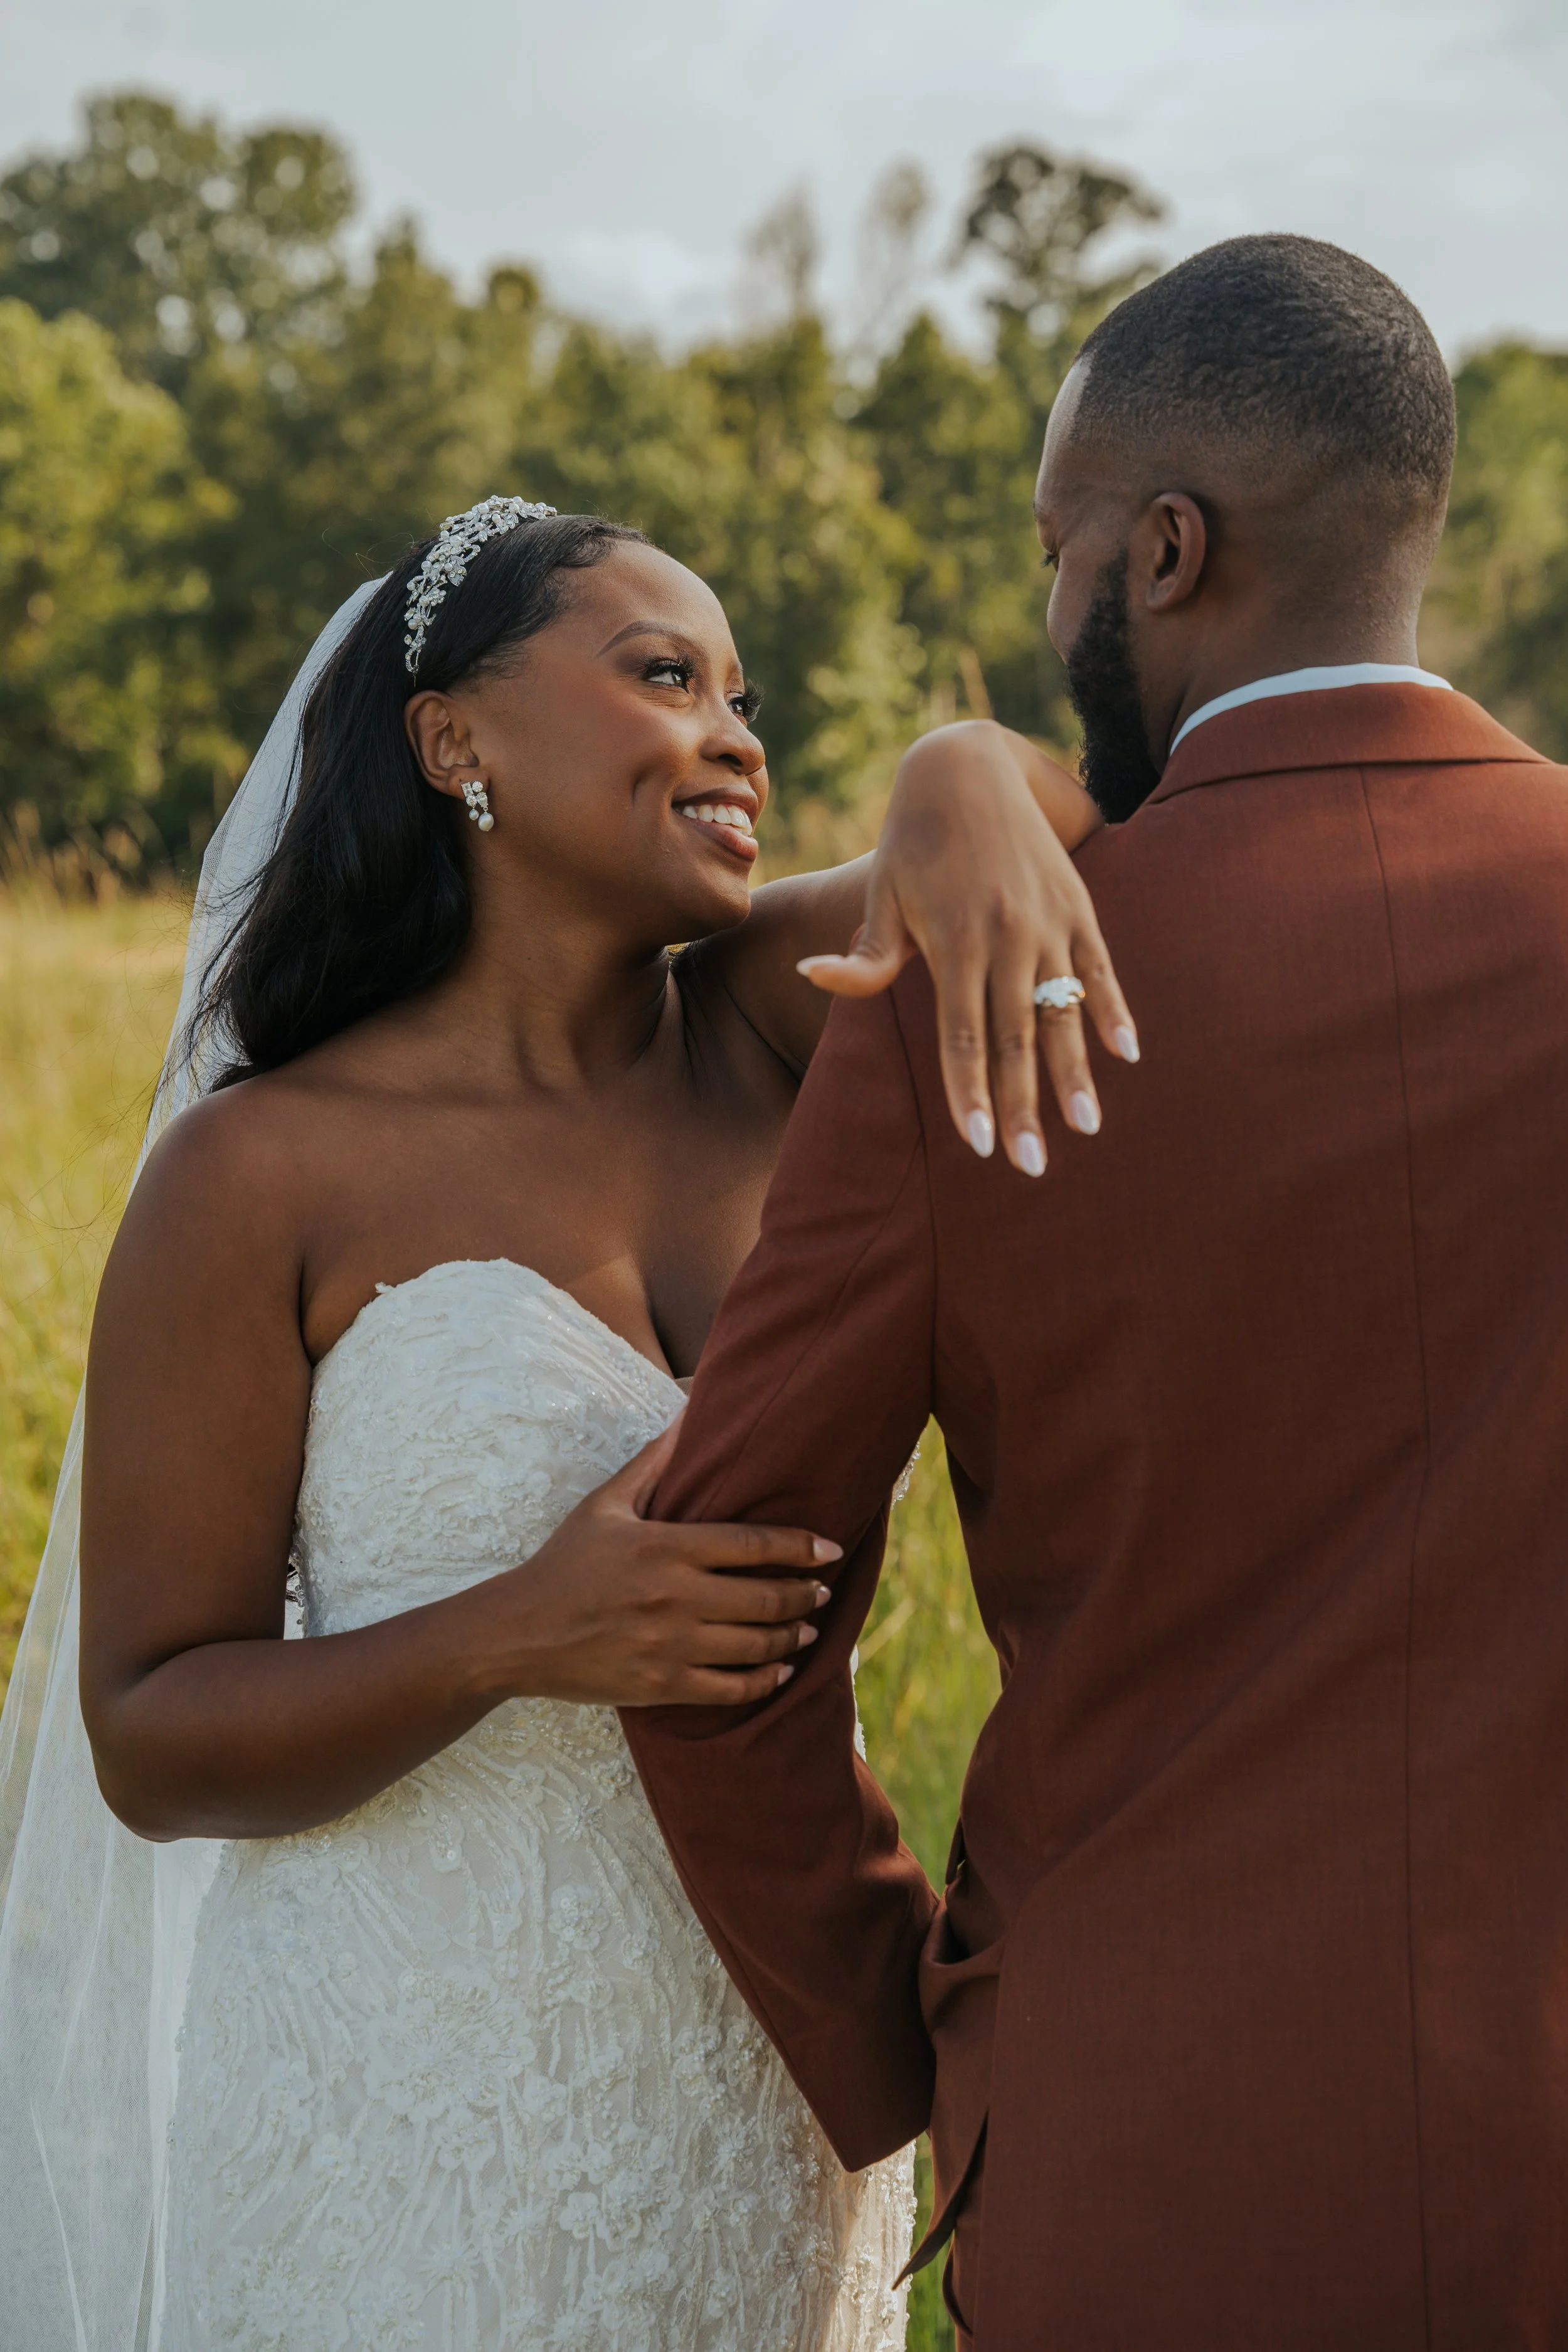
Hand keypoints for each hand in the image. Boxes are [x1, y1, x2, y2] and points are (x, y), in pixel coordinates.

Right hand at [477, 1422, 836, 1707]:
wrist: (517, 1632)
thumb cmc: (564, 1563)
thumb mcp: (605, 1503)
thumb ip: (654, 1462)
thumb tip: (689, 1412)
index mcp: (666, 1546)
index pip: (753, 1544)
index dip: (800, 1547)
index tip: (831, 1549)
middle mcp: (675, 1596)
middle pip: (766, 1598)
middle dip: (806, 1595)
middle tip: (824, 1591)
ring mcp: (670, 1646)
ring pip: (755, 1646)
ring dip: (791, 1638)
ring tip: (807, 1628)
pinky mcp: (661, 1686)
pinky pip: (729, 1690)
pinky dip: (763, 1682)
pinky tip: (778, 1672)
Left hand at [796, 721, 1138, 1174]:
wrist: (969, 768)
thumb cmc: (912, 842)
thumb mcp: (881, 895)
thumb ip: (864, 954)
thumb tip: (815, 978)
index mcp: (953, 942)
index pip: (962, 1037)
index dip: (971, 1094)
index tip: (980, 1146)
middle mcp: (1006, 936)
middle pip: (1015, 1038)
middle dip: (1024, 1107)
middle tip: (1030, 1167)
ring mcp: (1048, 922)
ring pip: (1063, 1012)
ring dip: (1075, 1073)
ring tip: (1085, 1127)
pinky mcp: (1079, 907)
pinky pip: (1101, 970)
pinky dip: (1115, 1011)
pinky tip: (1126, 1055)